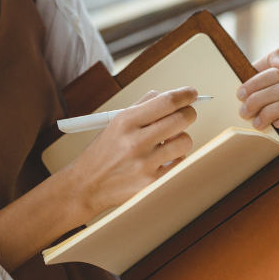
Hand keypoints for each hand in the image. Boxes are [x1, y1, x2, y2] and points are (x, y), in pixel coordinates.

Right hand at [63, 87, 198, 217]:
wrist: (87, 185)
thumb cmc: (104, 152)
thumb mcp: (115, 122)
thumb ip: (144, 106)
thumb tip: (173, 96)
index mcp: (126, 122)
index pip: (166, 101)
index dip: (185, 95)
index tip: (192, 94)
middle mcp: (135, 142)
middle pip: (181, 119)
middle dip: (189, 114)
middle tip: (186, 115)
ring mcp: (144, 164)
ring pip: (185, 141)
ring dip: (181, 138)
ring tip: (168, 142)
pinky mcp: (151, 183)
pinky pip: (181, 163)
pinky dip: (176, 158)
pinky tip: (163, 159)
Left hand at [237, 49, 278, 137]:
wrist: (244, 130)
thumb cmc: (247, 103)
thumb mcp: (249, 79)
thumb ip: (270, 61)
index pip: (275, 72)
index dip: (256, 83)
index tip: (240, 94)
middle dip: (259, 100)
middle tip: (244, 111)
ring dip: (270, 113)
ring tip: (256, 122)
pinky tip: (276, 125)